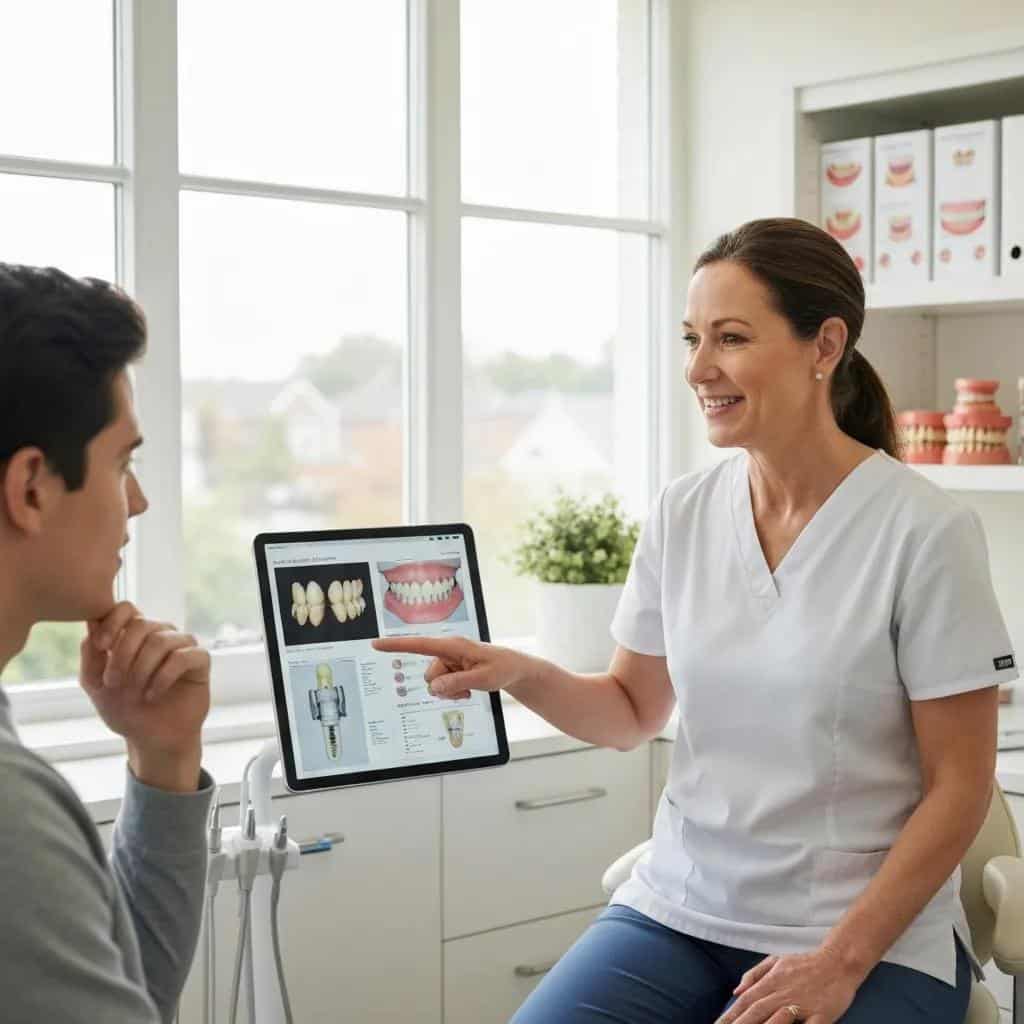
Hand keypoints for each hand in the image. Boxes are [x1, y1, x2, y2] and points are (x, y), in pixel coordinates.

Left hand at [79, 602, 210, 791]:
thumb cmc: (125, 710)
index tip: (101, 646)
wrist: (152, 739)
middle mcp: (159, 634)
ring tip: (135, 693)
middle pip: (142, 624)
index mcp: (134, 635)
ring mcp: (182, 645)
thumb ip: (90, 654)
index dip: (112, 621)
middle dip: (123, 654)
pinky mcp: (200, 661)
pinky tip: (153, 695)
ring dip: (141, 669)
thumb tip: (91, 621)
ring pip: (161, 640)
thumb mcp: (95, 684)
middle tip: (112, 682)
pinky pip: (183, 657)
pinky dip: (163, 677)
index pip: (126, 608)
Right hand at [371, 636, 532, 699]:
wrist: (513, 669)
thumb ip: (457, 682)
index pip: (419, 645)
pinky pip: (442, 687)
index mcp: (452, 646)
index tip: (375, 644)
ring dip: (450, 691)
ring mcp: (449, 661)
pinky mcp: (451, 670)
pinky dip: (453, 691)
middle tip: (466, 688)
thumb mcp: (483, 678)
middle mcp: (447, 651)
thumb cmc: (501, 668)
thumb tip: (434, 687)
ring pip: (435, 684)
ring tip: (470, 688)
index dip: (396, 645)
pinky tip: (468, 689)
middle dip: (443, 687)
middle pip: (429, 675)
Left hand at [715, 946, 864, 1023]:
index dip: (731, 1014)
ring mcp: (803, 1004)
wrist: (838, 962)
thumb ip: (754, 974)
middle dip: (740, 1023)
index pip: (747, 1000)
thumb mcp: (776, 961)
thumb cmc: (805, 964)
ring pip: (778, 1019)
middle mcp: (783, 992)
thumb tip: (735, 990)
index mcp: (772, 981)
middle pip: (757, 1010)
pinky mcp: (821, 1015)